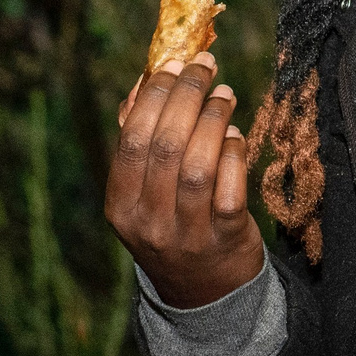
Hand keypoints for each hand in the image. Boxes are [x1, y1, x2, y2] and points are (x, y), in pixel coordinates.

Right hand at [106, 54, 263, 309]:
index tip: (175, 62)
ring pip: (198, 164)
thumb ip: (139, 139)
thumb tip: (143, 81)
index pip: (133, 139)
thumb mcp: (142, 193)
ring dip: (214, 119)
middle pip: (165, 145)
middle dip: (188, 96)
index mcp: (120, 205)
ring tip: (225, 94)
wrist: (205, 292)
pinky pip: (230, 186)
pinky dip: (234, 152)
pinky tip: (235, 134)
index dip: (154, 95)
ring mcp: (187, 232)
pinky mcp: (224, 237)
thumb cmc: (172, 224)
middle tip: (206, 67)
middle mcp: (148, 221)